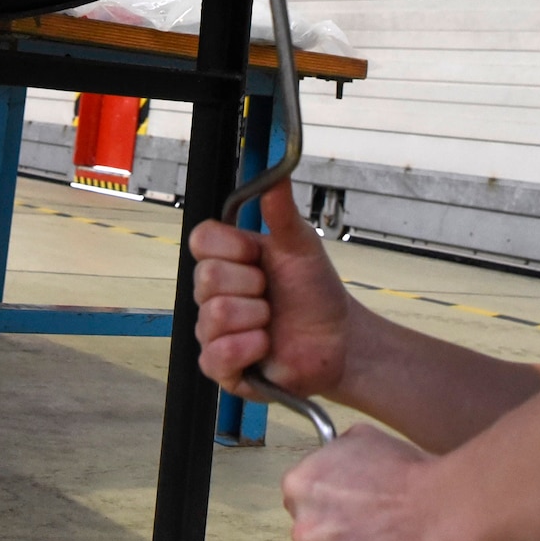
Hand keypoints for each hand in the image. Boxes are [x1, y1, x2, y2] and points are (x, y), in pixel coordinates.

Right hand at [191, 181, 353, 398]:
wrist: (339, 339)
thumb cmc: (315, 292)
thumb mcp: (302, 246)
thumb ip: (282, 212)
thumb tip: (276, 174)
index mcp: (226, 260)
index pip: (200, 240)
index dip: (232, 248)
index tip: (259, 255)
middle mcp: (212, 294)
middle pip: (206, 279)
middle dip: (252, 287)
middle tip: (271, 294)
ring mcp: (213, 331)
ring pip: (214, 315)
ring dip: (257, 318)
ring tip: (272, 321)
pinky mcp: (219, 366)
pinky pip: (216, 354)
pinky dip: (250, 347)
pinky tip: (265, 346)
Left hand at [284, 426, 475, 540]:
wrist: (449, 514)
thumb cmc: (413, 476)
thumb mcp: (362, 439)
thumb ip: (332, 457)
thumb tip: (330, 468)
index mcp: (300, 489)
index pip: (302, 506)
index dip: (332, 510)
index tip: (356, 513)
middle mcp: (303, 533)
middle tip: (377, 535)